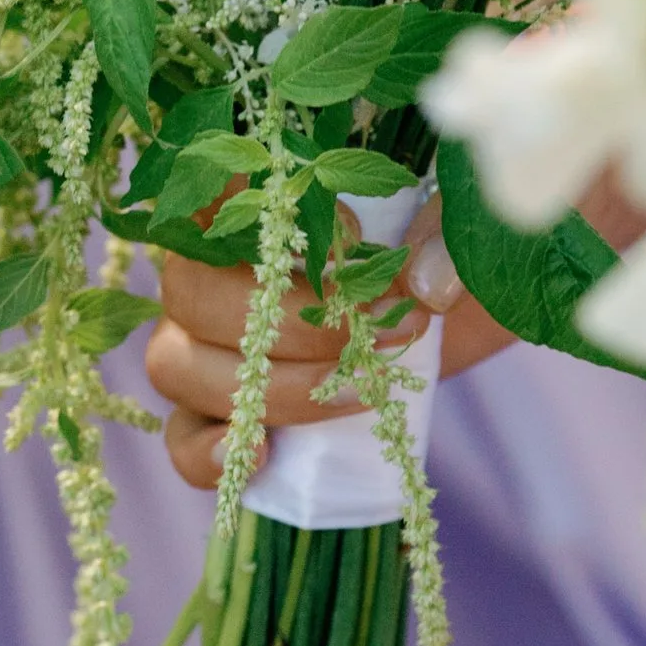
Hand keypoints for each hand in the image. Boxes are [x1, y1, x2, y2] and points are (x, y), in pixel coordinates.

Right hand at [146, 221, 514, 498]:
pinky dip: (206, 451)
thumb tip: (423, 287)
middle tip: (380, 331)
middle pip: (195, 295)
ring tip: (360, 389)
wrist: (465, 310)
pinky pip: (180, 437)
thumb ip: (447, 235)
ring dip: (274, 386)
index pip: (205, 191)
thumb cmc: (444, 249)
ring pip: (181, 365)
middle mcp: (205, 268)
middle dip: (293, 323)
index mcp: (248, 200)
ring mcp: (199, 344)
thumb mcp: (462, 225)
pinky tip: (266, 454)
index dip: (261, 215)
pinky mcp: (221, 414)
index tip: (354, 237)